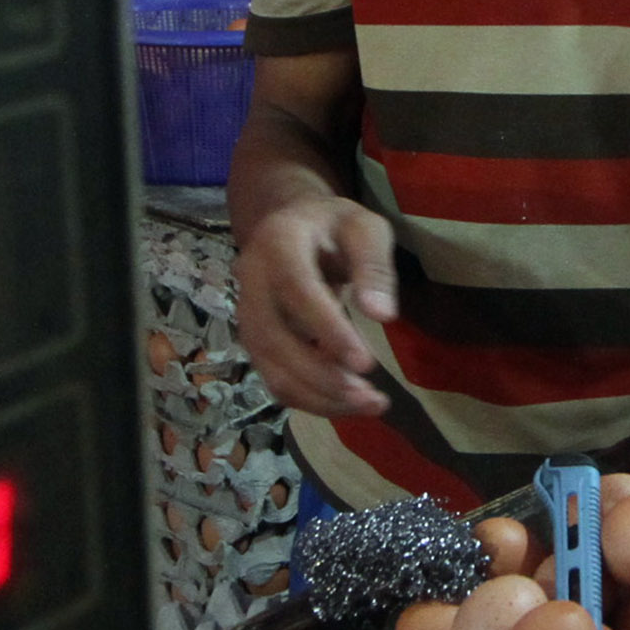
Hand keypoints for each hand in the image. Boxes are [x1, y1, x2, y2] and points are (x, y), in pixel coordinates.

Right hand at [237, 193, 397, 417]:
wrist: (293, 224)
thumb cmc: (334, 226)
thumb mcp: (365, 228)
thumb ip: (374, 266)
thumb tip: (381, 315)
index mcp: (278, 244)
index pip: (297, 291)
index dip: (328, 330)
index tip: (366, 363)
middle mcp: (251, 281)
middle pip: (274, 339)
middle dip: (323, 376)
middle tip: (373, 397)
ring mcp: (248, 315)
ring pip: (271, 368)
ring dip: (318, 396)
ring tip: (369, 405)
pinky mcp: (257, 342)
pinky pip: (276, 379)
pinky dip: (311, 399)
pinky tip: (350, 402)